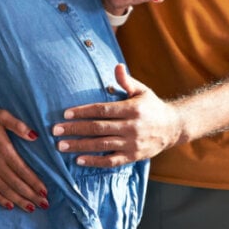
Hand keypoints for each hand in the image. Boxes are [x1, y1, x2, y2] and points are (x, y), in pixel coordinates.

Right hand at [0, 107, 48, 211]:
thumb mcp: (1, 115)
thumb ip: (18, 125)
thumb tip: (35, 136)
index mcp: (4, 150)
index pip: (23, 171)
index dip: (35, 182)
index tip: (45, 192)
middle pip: (16, 184)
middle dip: (31, 195)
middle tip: (44, 205)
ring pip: (5, 190)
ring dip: (19, 200)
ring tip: (31, 208)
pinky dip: (1, 200)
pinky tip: (10, 206)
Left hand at [51, 64, 184, 166]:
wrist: (173, 127)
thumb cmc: (152, 106)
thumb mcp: (142, 90)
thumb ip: (126, 81)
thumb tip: (117, 66)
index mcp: (132, 109)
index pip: (102, 110)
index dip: (83, 112)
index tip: (65, 114)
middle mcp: (132, 127)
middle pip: (98, 128)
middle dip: (75, 129)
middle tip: (55, 130)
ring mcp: (132, 143)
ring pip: (101, 145)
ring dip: (80, 145)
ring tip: (61, 145)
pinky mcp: (133, 156)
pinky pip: (111, 161)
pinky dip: (94, 161)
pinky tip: (79, 160)